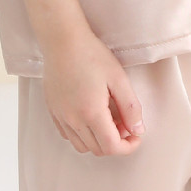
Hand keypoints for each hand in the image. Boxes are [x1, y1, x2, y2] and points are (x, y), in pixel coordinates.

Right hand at [40, 24, 144, 156]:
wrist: (62, 41)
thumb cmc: (92, 55)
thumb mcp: (119, 79)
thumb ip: (131, 108)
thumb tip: (138, 130)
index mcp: (91, 113)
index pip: (112, 147)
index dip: (129, 147)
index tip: (136, 135)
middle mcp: (73, 120)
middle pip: (98, 149)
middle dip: (116, 143)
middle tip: (125, 124)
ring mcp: (60, 117)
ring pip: (82, 146)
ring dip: (99, 141)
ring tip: (108, 120)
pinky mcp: (53, 111)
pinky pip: (68, 135)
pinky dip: (83, 134)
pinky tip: (91, 116)